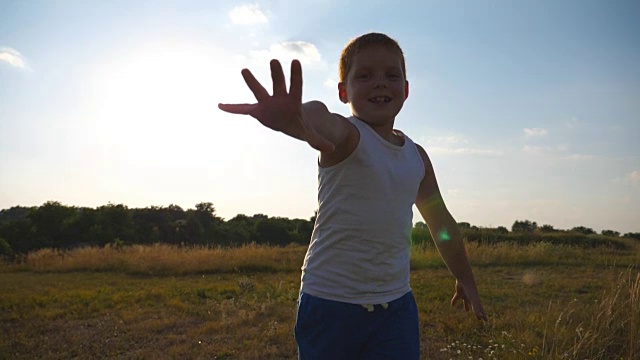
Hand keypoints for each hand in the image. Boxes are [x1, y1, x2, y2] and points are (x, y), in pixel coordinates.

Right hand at [218, 59, 333, 151]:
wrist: (288, 121)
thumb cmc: (299, 124)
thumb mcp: (309, 134)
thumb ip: (318, 140)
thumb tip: (332, 148)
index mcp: (293, 101)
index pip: (296, 86)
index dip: (296, 75)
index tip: (295, 61)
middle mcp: (279, 98)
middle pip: (278, 84)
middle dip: (277, 73)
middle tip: (275, 60)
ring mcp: (267, 103)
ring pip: (260, 90)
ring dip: (252, 81)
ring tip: (244, 70)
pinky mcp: (258, 110)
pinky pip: (243, 109)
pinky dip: (233, 108)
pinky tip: (221, 106)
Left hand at [451, 280, 486, 320]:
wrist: (464, 277)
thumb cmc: (470, 289)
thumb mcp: (473, 300)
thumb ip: (476, 308)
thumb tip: (480, 316)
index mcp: (476, 301)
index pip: (481, 310)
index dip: (483, 315)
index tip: (486, 321)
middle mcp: (471, 298)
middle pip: (475, 307)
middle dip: (477, 312)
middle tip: (479, 318)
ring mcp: (466, 295)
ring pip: (467, 302)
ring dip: (467, 306)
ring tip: (467, 311)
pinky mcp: (459, 292)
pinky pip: (457, 298)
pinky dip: (455, 301)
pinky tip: (452, 305)